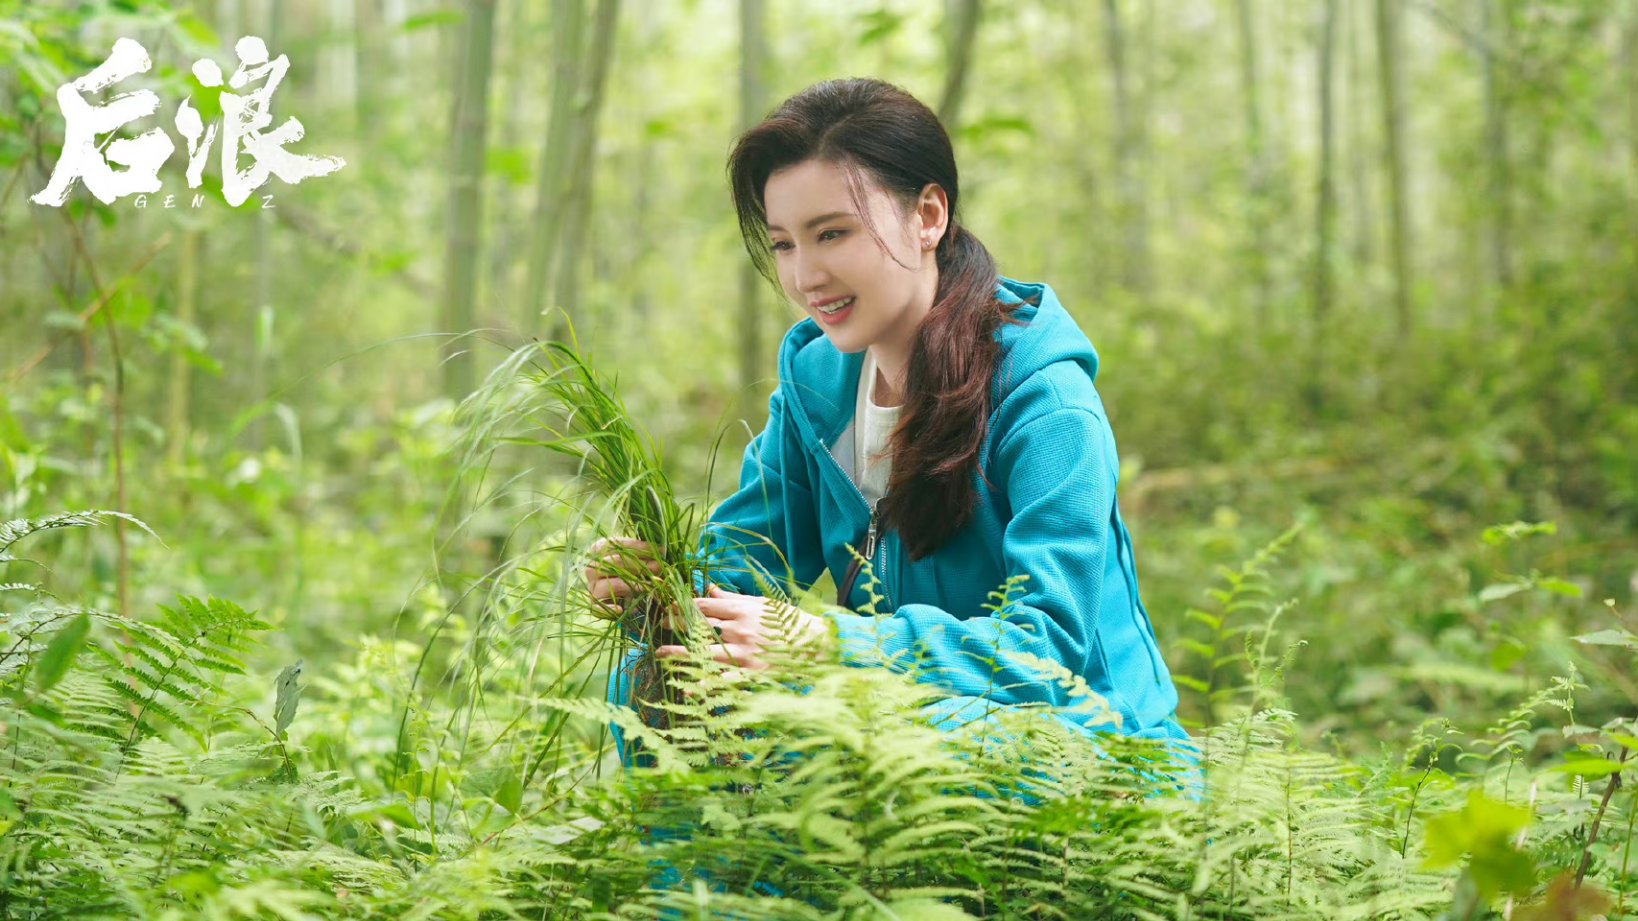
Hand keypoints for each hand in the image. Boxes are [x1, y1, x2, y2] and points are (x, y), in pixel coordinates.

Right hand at [582, 536, 661, 618]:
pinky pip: (597, 608)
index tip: (661, 550)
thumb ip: (645, 552)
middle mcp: (592, 568)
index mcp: (599, 549)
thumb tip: (662, 550)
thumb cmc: (632, 569)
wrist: (623, 593)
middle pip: (614, 564)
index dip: (641, 548)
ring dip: (631, 585)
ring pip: (608, 585)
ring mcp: (591, 587)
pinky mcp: (594, 605)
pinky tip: (621, 609)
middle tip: (659, 566)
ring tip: (650, 585)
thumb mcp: (636, 557)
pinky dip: (609, 609)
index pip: (618, 545)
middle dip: (640, 565)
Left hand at [654, 584, 832, 670]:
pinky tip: (688, 689)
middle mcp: (740, 631)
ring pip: (706, 654)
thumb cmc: (790, 623)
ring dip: (680, 654)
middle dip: (677, 625)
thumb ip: (735, 599)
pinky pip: (724, 681)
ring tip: (660, 654)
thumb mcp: (763, 605)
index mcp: (743, 611)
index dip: (684, 605)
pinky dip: (706, 686)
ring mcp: (745, 654)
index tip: (669, 606)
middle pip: (700, 627)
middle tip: (661, 624)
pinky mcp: (753, 675)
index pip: (706, 606)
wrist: (820, 644)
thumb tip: (710, 588)